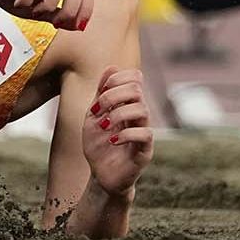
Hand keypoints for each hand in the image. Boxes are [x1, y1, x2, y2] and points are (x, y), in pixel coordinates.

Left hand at [82, 67, 152, 195]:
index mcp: (127, 104)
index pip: (135, 78)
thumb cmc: (98, 144)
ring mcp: (143, 131)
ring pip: (142, 109)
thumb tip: (111, 66)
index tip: (100, 90)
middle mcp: (139, 115)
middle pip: (137, 90)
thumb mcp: (94, 115)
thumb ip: (101, 93)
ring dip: (117, 114)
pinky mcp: (145, 150)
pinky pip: (145, 134)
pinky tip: (112, 140)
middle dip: (113, 95)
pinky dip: (125, 134)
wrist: (101, 174)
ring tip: (103, 126)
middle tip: (98, 109)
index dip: (118, 78)